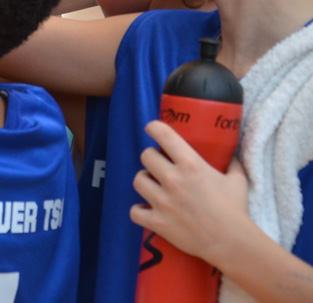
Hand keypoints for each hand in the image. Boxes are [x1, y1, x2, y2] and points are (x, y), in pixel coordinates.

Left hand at [130, 120, 249, 264]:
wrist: (233, 243)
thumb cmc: (235, 210)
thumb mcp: (237, 180)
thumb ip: (231, 163)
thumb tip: (229, 152)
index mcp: (191, 165)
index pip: (163, 134)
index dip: (153, 128)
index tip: (151, 128)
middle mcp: (173, 180)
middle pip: (146, 156)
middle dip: (152, 159)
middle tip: (160, 166)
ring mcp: (163, 202)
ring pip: (138, 180)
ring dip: (145, 181)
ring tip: (154, 186)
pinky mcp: (157, 222)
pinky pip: (134, 211)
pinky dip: (139, 211)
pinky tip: (147, 210)